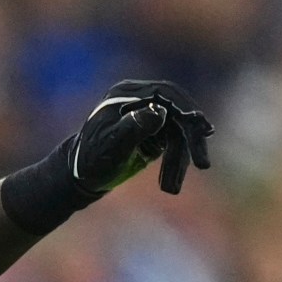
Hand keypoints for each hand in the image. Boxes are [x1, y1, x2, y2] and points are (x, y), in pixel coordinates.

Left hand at [71, 80, 213, 196]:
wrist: (78, 176)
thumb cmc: (90, 160)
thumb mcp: (111, 145)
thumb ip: (134, 126)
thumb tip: (160, 111)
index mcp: (127, 94)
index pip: (166, 94)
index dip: (186, 109)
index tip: (202, 128)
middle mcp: (141, 99)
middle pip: (178, 113)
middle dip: (191, 139)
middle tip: (203, 164)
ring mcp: (149, 115)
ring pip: (179, 132)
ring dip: (181, 159)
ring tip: (171, 187)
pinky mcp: (155, 131)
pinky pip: (174, 144)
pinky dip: (175, 163)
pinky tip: (172, 182)